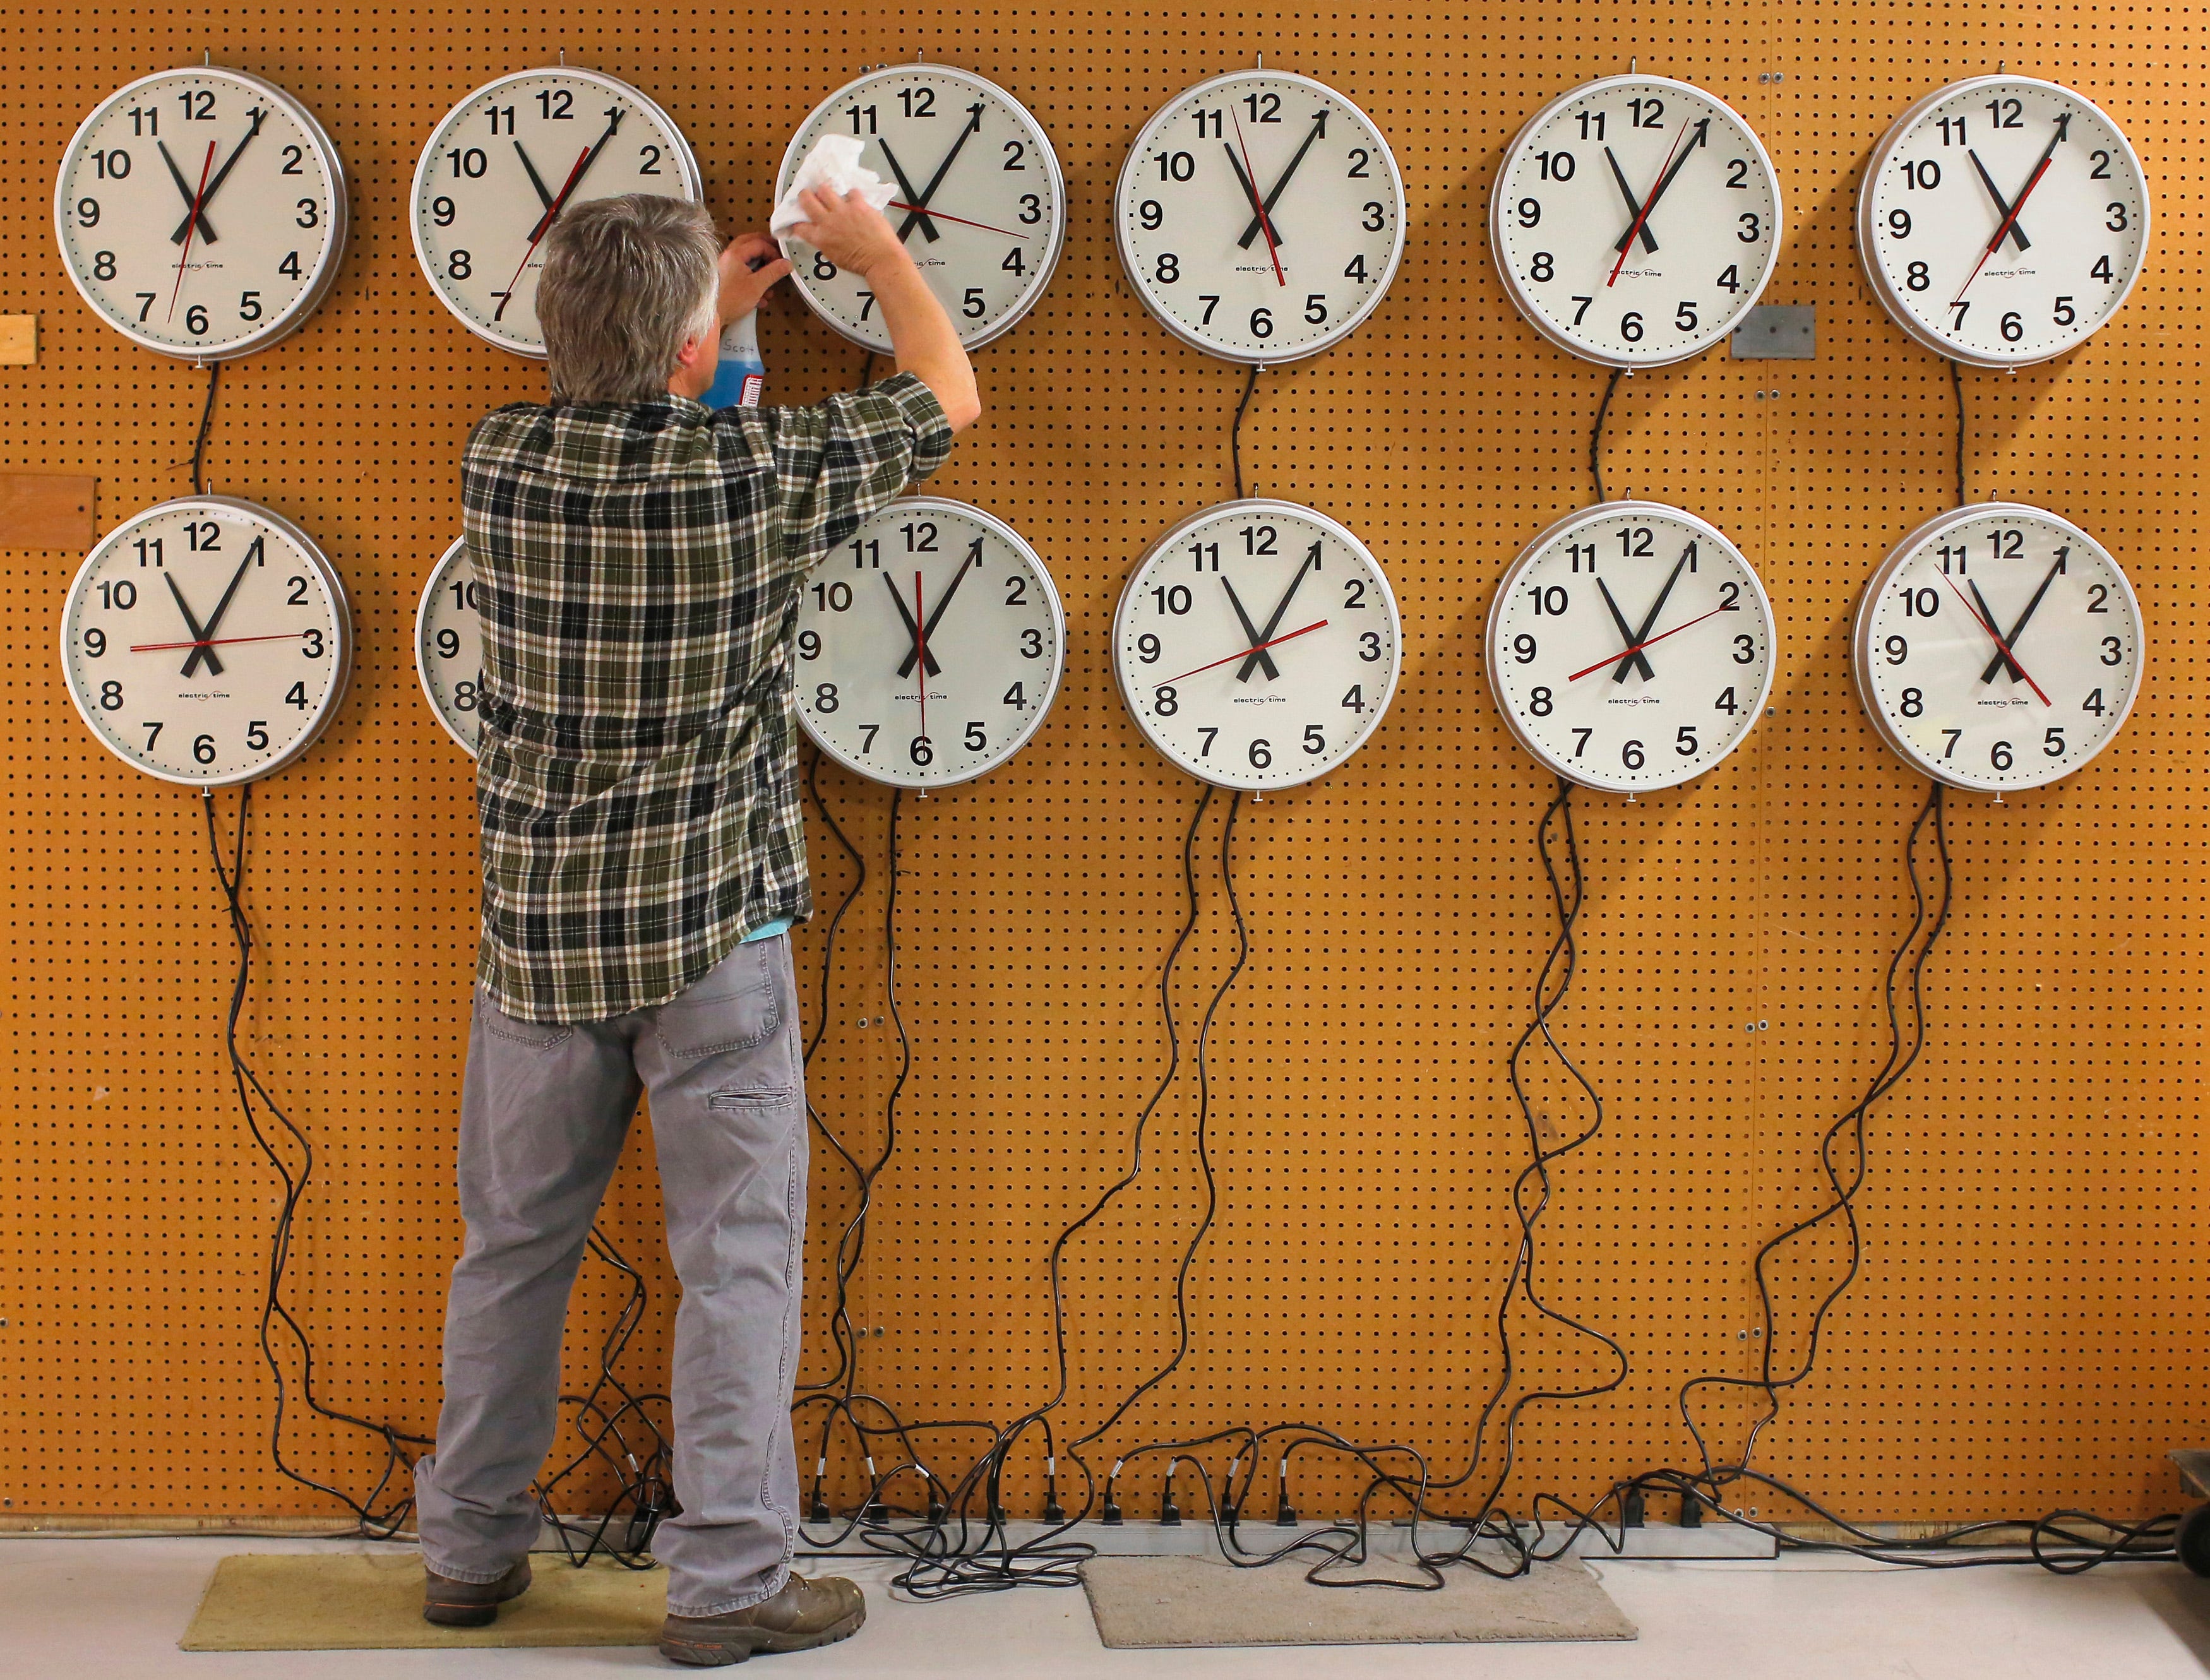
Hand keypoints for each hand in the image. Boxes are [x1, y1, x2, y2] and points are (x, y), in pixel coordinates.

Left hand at [717, 233, 791, 323]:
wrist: (711, 315)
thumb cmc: (729, 300)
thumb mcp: (757, 286)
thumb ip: (773, 273)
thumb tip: (786, 264)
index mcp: (735, 254)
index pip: (759, 244)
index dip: (773, 252)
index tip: (782, 263)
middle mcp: (728, 257)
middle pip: (750, 245)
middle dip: (766, 250)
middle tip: (777, 254)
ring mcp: (725, 268)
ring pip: (746, 260)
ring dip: (760, 268)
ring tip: (770, 282)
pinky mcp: (725, 280)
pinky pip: (742, 274)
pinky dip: (753, 280)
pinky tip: (760, 297)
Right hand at [788, 187, 909, 279]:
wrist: (880, 259)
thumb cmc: (861, 262)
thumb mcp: (835, 257)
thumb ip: (825, 243)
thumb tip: (823, 236)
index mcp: (820, 237)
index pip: (799, 226)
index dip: (796, 221)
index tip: (798, 220)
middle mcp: (828, 221)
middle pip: (806, 198)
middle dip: (805, 195)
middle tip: (808, 195)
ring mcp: (843, 211)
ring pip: (825, 189)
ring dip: (825, 191)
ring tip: (829, 194)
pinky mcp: (858, 205)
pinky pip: (852, 192)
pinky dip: (852, 195)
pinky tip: (854, 200)